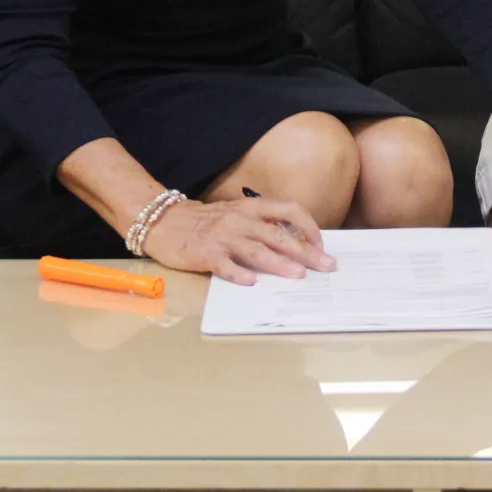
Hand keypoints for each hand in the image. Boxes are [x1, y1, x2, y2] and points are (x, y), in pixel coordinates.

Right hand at [141, 198, 335, 284]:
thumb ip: (261, 224)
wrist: (165, 223)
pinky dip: (239, 274)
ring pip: (256, 250)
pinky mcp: (205, 253)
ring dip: (279, 263)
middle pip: (279, 235)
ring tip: (298, 276)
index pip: (289, 210)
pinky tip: (252, 283)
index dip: (309, 227)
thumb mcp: (237, 214)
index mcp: (251, 208)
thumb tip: (295, 243)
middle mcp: (240, 220)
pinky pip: (225, 265)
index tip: (321, 245)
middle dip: (305, 251)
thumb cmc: (206, 221)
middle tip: (325, 266)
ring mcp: (223, 237)